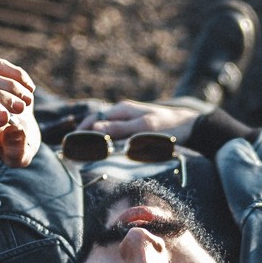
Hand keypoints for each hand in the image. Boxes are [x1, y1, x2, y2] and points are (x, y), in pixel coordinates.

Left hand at [0, 59, 39, 167]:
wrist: (18, 126)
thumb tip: (15, 128)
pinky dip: (16, 75)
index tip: (6, 117)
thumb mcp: (19, 157)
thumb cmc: (15, 145)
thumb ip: (17, 151)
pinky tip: (29, 89)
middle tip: (22, 108)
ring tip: (28, 101)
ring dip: (9, 86)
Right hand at [76, 100, 203, 140]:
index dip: (81, 131)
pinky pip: (115, 134)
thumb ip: (120, 128)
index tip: (71, 144)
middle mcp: (122, 112)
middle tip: (73, 151)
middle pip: (96, 123)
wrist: (190, 125)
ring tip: (83, 152)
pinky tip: (103, 150)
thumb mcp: (143, 128)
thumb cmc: (168, 126)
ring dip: (94, 139)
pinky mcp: (134, 128)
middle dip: (84, 136)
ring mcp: (128, 119)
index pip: (94, 119)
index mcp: (122, 110)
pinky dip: (106, 141)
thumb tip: (95, 128)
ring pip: (105, 129)